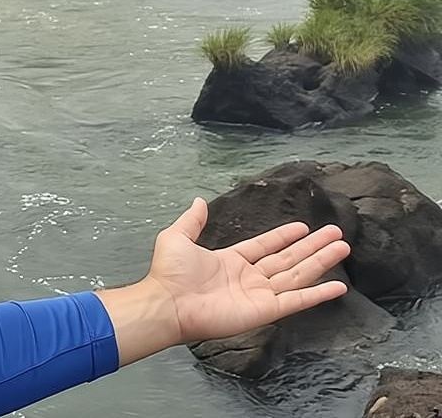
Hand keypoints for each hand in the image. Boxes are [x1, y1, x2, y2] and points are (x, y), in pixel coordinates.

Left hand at [97, 197, 350, 365]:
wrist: (169, 303)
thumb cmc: (171, 273)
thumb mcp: (178, 237)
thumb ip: (192, 220)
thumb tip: (198, 200)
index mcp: (231, 261)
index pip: (265, 247)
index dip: (284, 237)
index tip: (303, 227)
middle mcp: (250, 277)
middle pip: (288, 259)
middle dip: (312, 246)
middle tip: (335, 233)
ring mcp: (260, 294)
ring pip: (298, 274)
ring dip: (320, 261)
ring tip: (342, 246)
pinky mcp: (266, 310)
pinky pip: (297, 300)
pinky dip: (318, 294)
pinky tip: (338, 286)